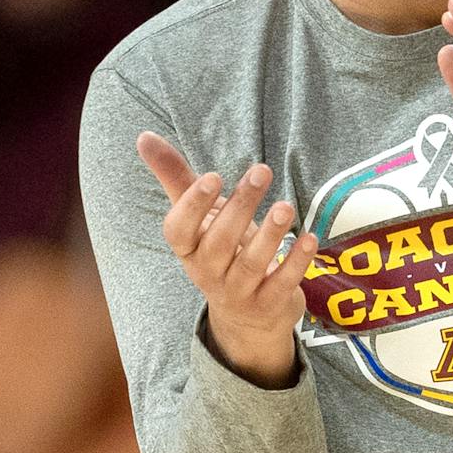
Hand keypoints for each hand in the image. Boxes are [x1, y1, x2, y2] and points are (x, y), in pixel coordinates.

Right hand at [137, 132, 319, 389]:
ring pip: (251, 264)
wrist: (246, 316)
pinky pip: (281, 284)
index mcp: (187, 249)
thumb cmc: (219, 251)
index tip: (214, 176)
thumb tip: (143, 136)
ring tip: (286, 206)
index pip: (179, 231)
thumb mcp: (198, 216)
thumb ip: (176, 178)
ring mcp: (238, 292)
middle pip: (220, 242)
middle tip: (261, 171)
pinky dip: (296, 262)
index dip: (193, 205)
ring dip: (270, 234)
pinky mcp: (268, 304)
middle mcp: (207, 273)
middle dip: (240, 207)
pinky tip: (309, 237)